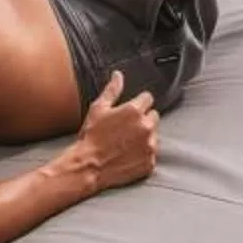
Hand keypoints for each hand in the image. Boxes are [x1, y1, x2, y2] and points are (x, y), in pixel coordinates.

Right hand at [72, 72, 158, 192]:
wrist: (88, 166)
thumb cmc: (91, 137)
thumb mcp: (98, 109)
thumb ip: (112, 90)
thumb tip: (118, 75)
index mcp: (134, 111)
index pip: (148, 98)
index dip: (139, 103)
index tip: (131, 111)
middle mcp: (146, 127)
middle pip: (154, 116)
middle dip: (143, 119)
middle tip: (127, 128)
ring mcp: (149, 146)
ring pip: (154, 135)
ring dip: (145, 136)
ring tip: (126, 143)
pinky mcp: (149, 162)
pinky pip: (152, 153)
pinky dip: (144, 154)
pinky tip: (129, 154)